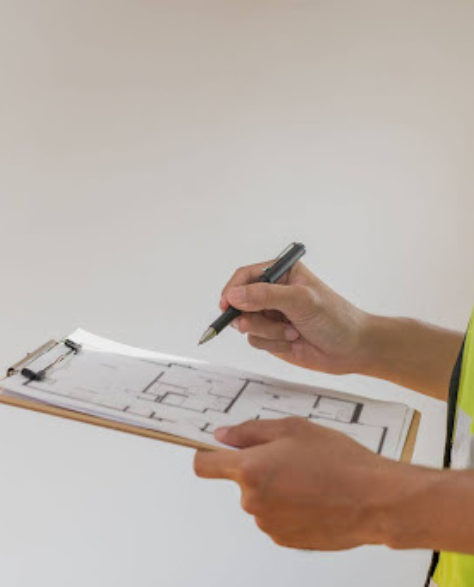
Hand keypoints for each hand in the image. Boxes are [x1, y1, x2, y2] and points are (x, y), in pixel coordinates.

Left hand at [194, 418, 397, 549]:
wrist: (374, 499)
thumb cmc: (338, 460)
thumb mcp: (293, 428)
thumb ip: (251, 431)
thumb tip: (223, 436)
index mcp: (251, 469)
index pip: (204, 465)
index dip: (206, 454)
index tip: (215, 449)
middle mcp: (253, 500)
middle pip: (239, 480)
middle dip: (257, 467)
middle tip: (290, 456)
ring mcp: (268, 523)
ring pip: (259, 499)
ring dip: (274, 488)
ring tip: (308, 478)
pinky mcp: (285, 539)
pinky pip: (275, 517)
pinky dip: (287, 507)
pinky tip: (313, 497)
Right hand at [220, 261, 368, 374]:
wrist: (353, 349)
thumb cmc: (336, 318)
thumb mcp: (301, 301)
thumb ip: (266, 295)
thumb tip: (234, 295)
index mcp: (282, 274)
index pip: (246, 276)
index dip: (232, 290)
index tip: (226, 305)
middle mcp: (274, 293)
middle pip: (240, 302)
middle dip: (251, 316)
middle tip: (257, 323)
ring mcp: (272, 316)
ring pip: (246, 325)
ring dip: (267, 332)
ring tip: (292, 332)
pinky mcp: (272, 337)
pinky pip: (255, 341)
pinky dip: (272, 344)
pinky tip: (293, 342)